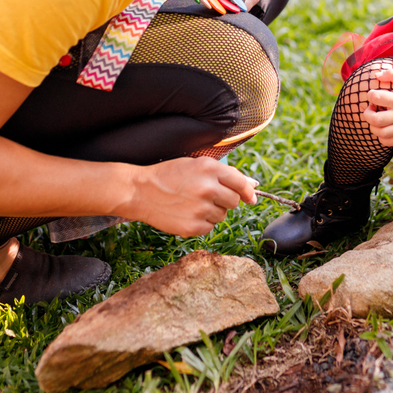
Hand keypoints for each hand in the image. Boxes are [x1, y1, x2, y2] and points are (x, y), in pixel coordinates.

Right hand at [128, 156, 256, 236]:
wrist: (140, 191)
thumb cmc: (168, 175)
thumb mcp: (195, 165)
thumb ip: (224, 174)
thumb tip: (252, 185)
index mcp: (209, 169)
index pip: (241, 183)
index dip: (248, 191)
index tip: (250, 198)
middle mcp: (208, 188)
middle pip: (234, 201)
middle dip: (226, 200)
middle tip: (209, 197)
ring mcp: (201, 209)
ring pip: (222, 215)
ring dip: (213, 212)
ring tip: (192, 203)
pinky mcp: (193, 226)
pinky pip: (210, 227)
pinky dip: (202, 223)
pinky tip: (187, 213)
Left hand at [362, 64, 392, 146]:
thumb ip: (392, 73)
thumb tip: (376, 75)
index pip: (377, 98)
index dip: (370, 95)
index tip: (373, 94)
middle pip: (376, 120)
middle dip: (367, 114)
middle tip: (370, 109)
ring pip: (382, 134)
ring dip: (373, 127)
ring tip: (376, 119)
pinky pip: (390, 142)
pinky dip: (382, 138)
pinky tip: (382, 128)